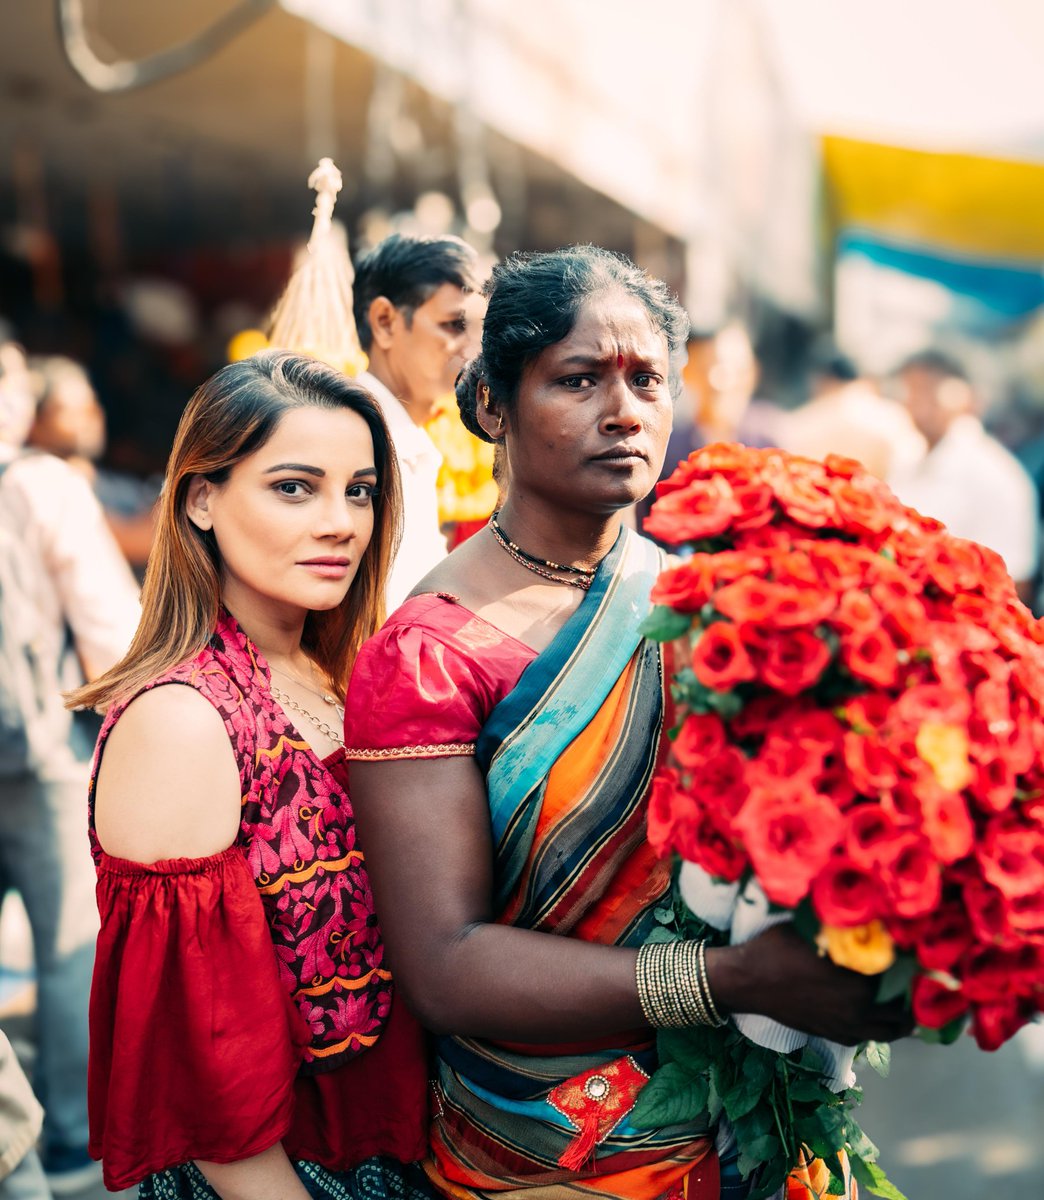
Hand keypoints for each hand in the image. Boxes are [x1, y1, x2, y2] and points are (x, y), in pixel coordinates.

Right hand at [707, 924, 913, 1045]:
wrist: (748, 979)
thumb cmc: (779, 948)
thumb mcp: (815, 929)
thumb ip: (848, 929)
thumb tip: (877, 918)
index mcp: (861, 981)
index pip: (904, 978)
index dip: (916, 968)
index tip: (921, 956)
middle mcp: (860, 1009)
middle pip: (906, 1010)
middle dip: (914, 996)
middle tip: (918, 980)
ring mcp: (847, 1027)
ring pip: (891, 1031)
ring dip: (901, 1017)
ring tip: (904, 1002)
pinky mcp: (833, 1035)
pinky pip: (867, 1037)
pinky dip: (877, 1027)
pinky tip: (872, 1012)